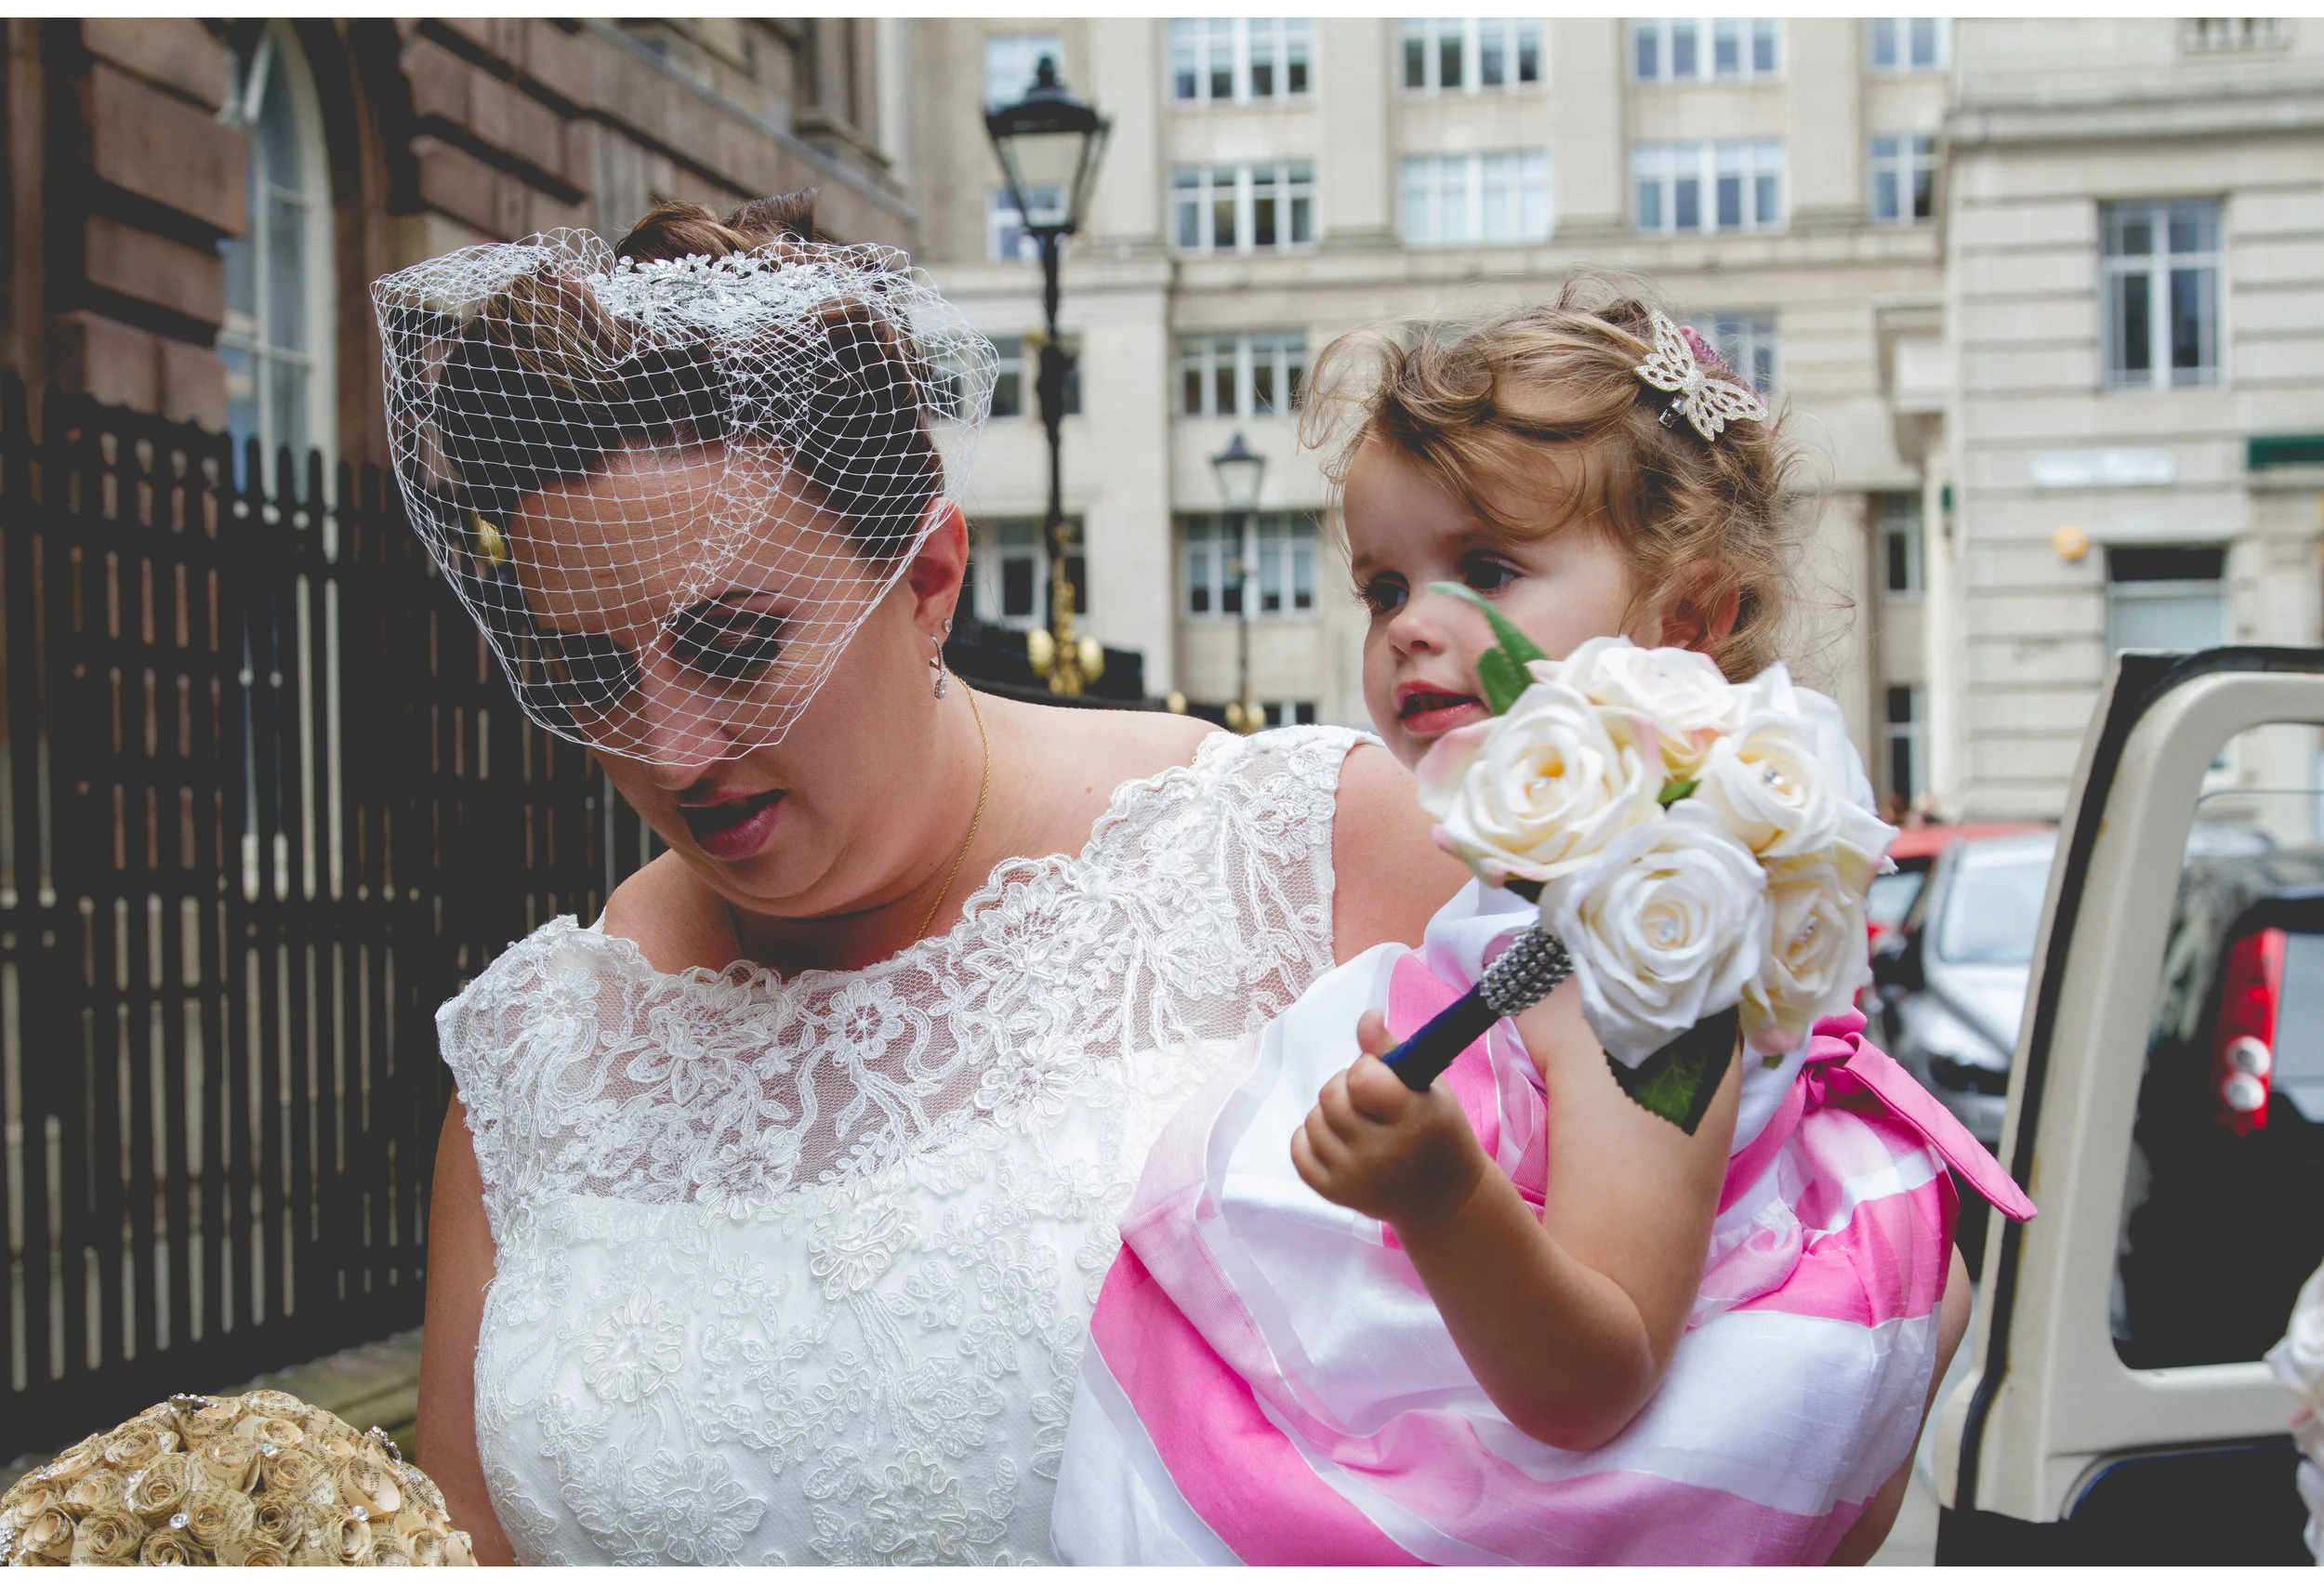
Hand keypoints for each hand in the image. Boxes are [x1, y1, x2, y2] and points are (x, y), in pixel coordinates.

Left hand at [1290, 1010, 1490, 1230]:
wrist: (1446, 1198)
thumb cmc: (1438, 1131)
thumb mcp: (1428, 1087)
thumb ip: (1392, 1050)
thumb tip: (1366, 1016)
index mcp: (1411, 1121)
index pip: (1360, 1080)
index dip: (1366, 1068)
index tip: (1382, 1075)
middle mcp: (1380, 1154)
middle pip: (1330, 1097)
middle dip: (1345, 1086)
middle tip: (1368, 1097)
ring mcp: (1355, 1177)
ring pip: (1313, 1121)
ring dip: (1330, 1113)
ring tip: (1358, 1120)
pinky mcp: (1335, 1193)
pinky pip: (1299, 1152)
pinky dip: (1311, 1138)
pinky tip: (1337, 1138)